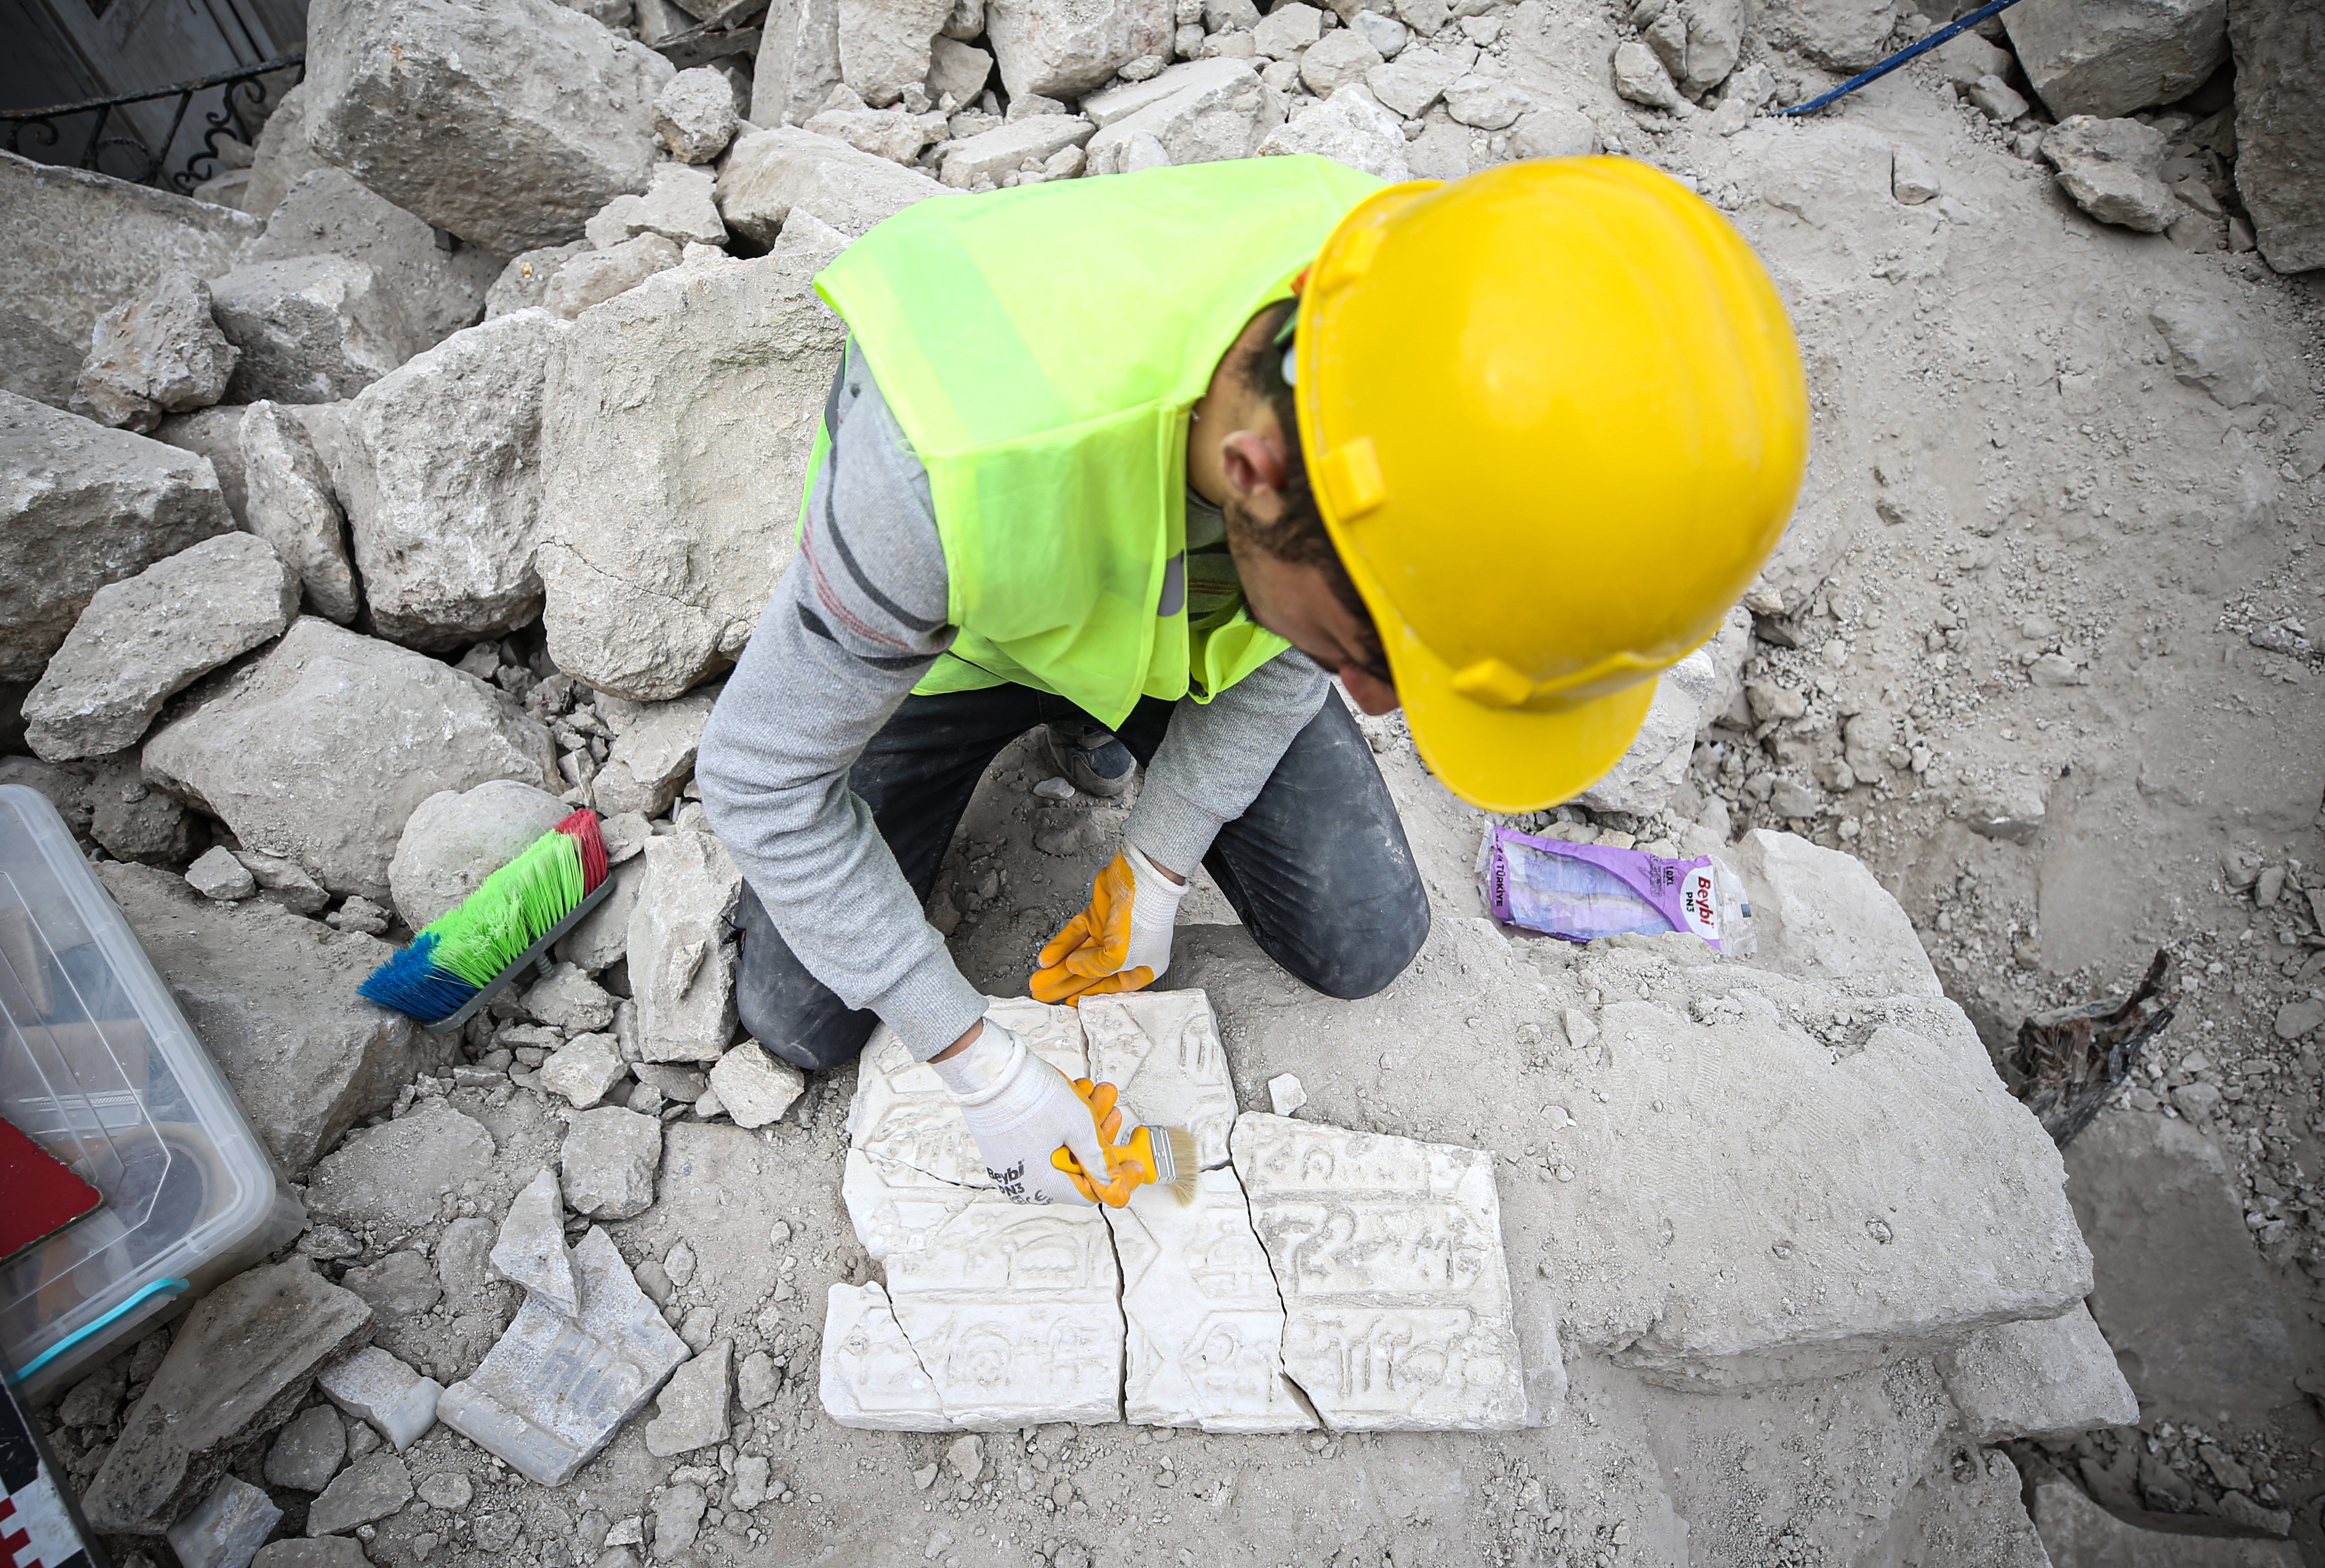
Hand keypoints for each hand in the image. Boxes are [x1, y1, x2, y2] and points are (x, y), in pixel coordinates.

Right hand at [931, 1020, 1116, 1204]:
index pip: (1091, 1190)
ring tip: (1095, 1095)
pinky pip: (1043, 1143)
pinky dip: (1061, 1125)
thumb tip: (1114, 1182)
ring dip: (1083, 1124)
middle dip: (1099, 1138)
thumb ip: (1100, 1159)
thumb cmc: (1029, 1097)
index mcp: (1044, 1186)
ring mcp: (1014, 1167)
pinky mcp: (1006, 1149)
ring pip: (1061, 1150)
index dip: (1116, 1175)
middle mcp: (1026, 1184)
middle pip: (1077, 1167)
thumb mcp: (1079, 1126)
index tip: (1132, 1163)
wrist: (991, 1070)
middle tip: (1112, 1113)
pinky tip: (1074, 1098)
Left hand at [1031, 845, 1186, 1003]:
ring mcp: (1109, 933)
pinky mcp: (1096, 915)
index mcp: (1141, 966)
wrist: (1142, 877)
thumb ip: (1095, 968)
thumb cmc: (1144, 919)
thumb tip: (1073, 966)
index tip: (1066, 1003)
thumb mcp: (1121, 956)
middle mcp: (1126, 951)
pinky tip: (1046, 958)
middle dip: (1065, 984)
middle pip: (1090, 972)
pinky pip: (1074, 935)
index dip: (1087, 996)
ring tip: (1037, 979)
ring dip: (1058, 967)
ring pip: (1079, 954)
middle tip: (1043, 994)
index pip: (1109, 987)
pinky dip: (1060, 946)